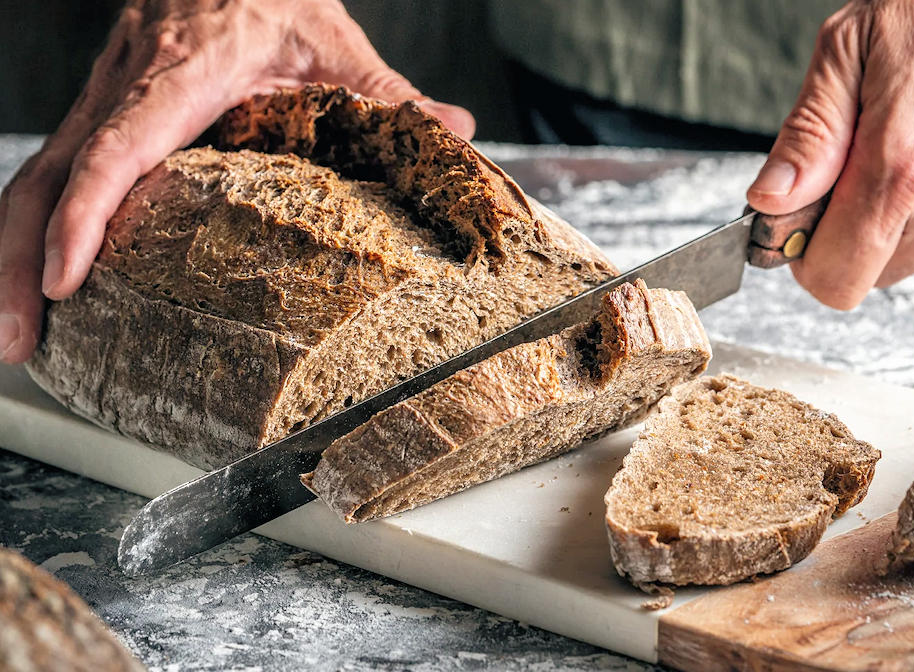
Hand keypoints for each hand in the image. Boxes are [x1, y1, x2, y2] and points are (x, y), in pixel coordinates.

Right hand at [0, 0, 474, 362]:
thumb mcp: (334, 40)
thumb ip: (387, 93)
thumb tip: (455, 132)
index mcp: (184, 71)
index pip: (118, 145)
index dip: (87, 213)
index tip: (66, 279)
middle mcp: (127, 86)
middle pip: (50, 173)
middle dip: (21, 260)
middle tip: (18, 341)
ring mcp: (104, 98)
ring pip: (35, 175)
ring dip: (11, 255)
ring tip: (14, 335)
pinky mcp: (101, 111)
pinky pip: (51, 170)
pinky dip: (34, 227)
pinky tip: (31, 278)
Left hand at [747, 0, 913, 309]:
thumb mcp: (846, 51)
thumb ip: (807, 137)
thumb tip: (771, 202)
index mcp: (902, 167)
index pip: (835, 280)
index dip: (804, 257)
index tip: (800, 220)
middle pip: (869, 275)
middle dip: (845, 235)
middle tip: (850, 170)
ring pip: (909, 258)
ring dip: (890, 221)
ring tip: (901, 150)